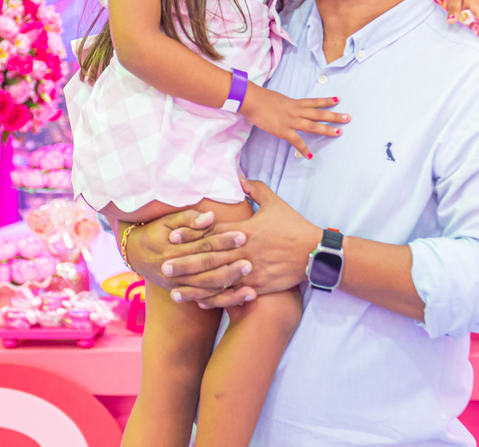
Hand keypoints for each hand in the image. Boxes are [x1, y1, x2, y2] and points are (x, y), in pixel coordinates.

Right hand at [124, 209, 250, 292]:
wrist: (134, 252)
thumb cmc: (155, 231)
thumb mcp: (168, 220)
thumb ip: (189, 218)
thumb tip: (210, 217)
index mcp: (173, 249)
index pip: (203, 245)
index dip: (223, 240)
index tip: (243, 236)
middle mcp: (176, 270)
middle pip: (207, 270)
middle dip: (230, 268)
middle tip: (250, 263)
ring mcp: (178, 284)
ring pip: (207, 290)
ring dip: (230, 290)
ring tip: (251, 289)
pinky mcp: (181, 292)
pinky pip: (204, 300)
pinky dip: (222, 301)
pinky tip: (240, 300)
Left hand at [169, 177, 318, 308]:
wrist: (314, 253)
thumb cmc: (293, 226)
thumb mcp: (275, 203)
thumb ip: (254, 189)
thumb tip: (238, 176)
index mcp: (245, 231)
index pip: (212, 233)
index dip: (190, 235)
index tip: (171, 238)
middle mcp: (244, 252)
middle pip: (209, 258)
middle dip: (185, 263)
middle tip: (163, 267)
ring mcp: (250, 271)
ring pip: (217, 280)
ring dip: (194, 287)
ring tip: (174, 291)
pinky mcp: (258, 286)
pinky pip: (232, 295)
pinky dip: (215, 300)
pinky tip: (200, 303)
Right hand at [240, 86, 348, 158]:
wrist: (251, 100)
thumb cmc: (260, 98)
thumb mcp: (276, 99)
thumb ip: (284, 105)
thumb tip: (285, 109)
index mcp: (294, 103)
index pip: (314, 102)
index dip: (326, 101)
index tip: (338, 100)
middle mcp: (296, 111)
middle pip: (319, 114)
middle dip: (334, 116)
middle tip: (348, 118)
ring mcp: (291, 121)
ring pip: (313, 126)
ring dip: (326, 129)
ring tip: (338, 133)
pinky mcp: (283, 130)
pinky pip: (296, 141)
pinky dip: (304, 149)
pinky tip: (310, 156)